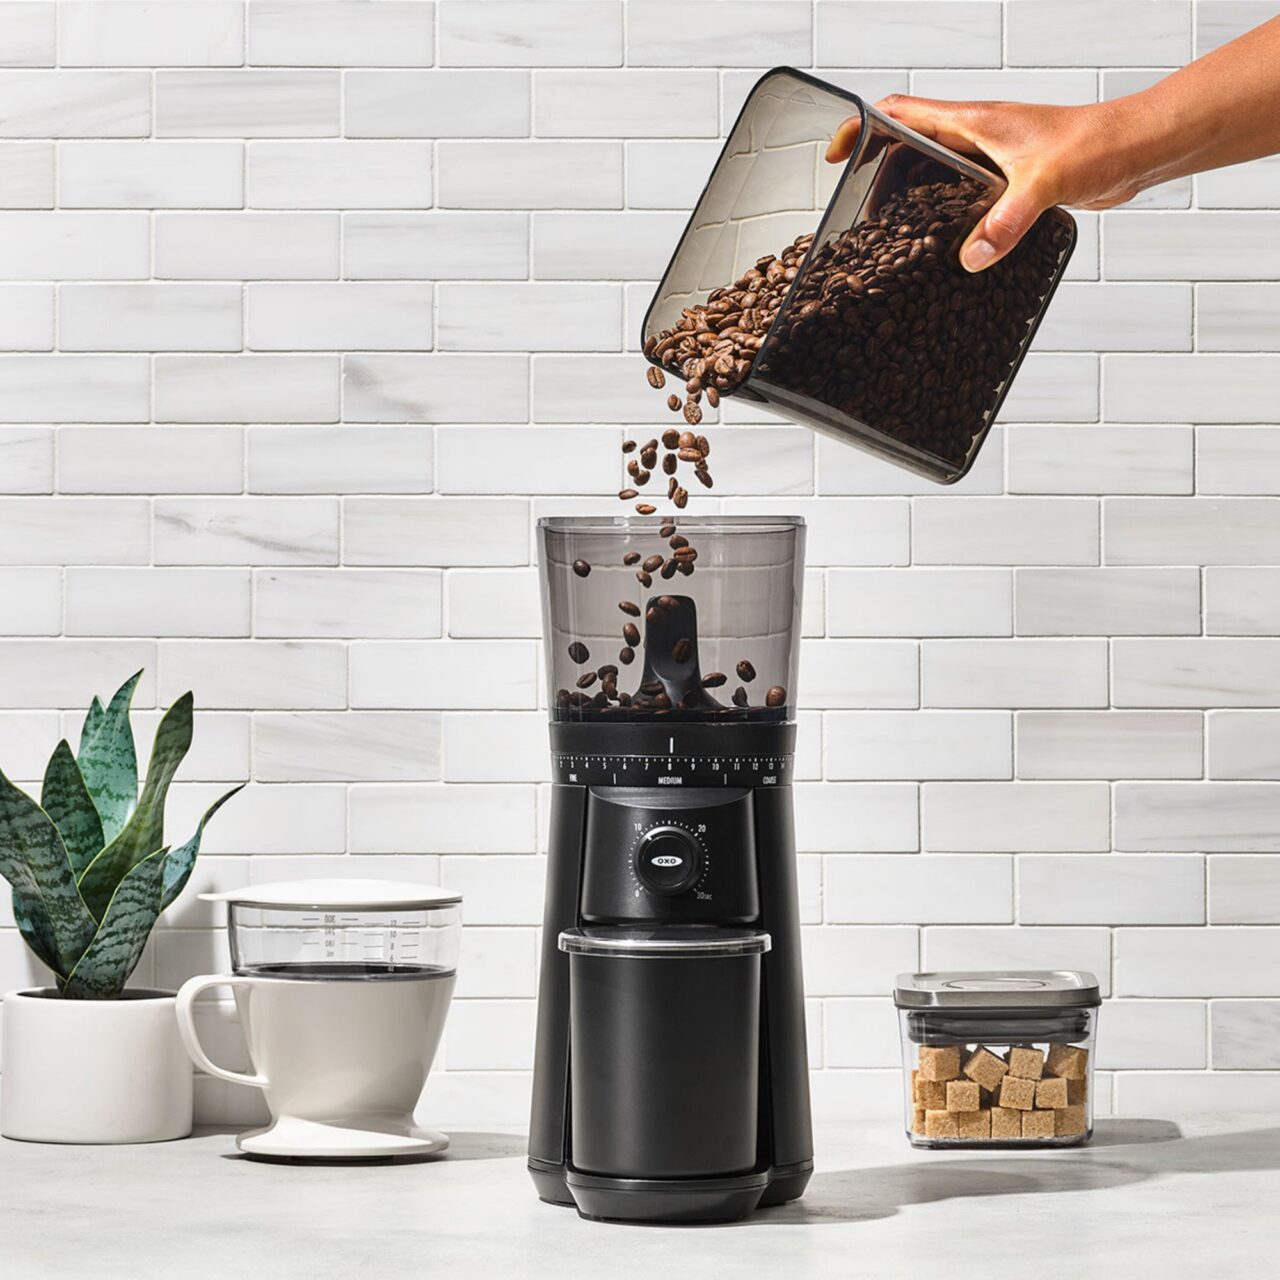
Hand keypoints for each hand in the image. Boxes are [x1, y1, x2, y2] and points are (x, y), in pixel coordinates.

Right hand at [826, 96, 1146, 271]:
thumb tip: (970, 258)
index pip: (901, 112)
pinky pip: (962, 194)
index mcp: (974, 122)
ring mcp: (992, 159)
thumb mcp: (1045, 183)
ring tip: (886, 227)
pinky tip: (942, 242)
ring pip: (933, 170)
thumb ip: (1006, 222)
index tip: (837, 151)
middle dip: (875, 168)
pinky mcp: (1009, 182)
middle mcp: (977, 137)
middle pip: (908, 144)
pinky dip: (943, 212)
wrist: (1139, 148)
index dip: (863, 127)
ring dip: (907, 192)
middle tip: (854, 201)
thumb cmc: (1099, 143)